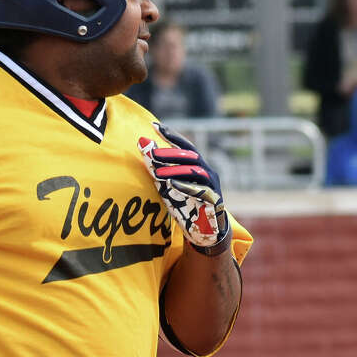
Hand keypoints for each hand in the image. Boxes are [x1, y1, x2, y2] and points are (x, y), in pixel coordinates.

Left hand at [139, 122, 230, 255]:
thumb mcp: (170, 186)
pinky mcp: (214, 200)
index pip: (185, 146)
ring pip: (195, 172)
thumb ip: (159, 170)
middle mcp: (207, 172)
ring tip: (156, 172)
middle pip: (190, 157)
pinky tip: (171, 184)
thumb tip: (142, 149)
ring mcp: (212, 185)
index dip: (171, 135)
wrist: (206, 231)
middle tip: (151, 153)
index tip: (154, 126)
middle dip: (170, 153)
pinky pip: (200, 190)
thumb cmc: (187, 205)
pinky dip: (185, 186)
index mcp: (198, 166)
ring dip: (175, 170)